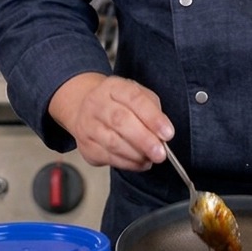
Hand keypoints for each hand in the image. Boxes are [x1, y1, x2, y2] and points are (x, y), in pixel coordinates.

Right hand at [48, 72, 174, 170]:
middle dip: (144, 140)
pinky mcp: (85, 145)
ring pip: (112, 142)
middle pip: (120, 121)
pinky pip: (107, 157)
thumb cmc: (118, 103)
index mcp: (114, 87)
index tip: (167, 133)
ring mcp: (88, 124)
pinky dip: (127, 163)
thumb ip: (152, 111)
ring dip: (136, 154)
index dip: (153, 117)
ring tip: (150, 158)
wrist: (84, 107)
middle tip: (160, 152)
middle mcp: (97, 103)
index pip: (134, 98)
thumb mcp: (138, 96)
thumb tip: (162, 134)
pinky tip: (138, 162)